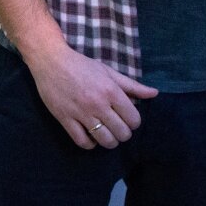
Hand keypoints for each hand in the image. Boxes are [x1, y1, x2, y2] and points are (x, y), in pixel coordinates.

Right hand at [25, 42, 156, 149]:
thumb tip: (154, 94)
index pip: (134, 119)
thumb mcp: (109, 71)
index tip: (127, 119)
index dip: (134, 122)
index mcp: (111, 91)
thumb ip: (132, 85)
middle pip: (121, 133)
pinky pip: (82, 142)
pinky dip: (90, 144)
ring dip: (109, 141)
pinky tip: (90, 136)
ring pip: (104, 140)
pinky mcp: (65, 119)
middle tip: (118, 127)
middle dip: (123, 133)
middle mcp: (98, 104)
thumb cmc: (82, 65)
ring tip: (107, 135)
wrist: (51, 61)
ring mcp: (81, 113)